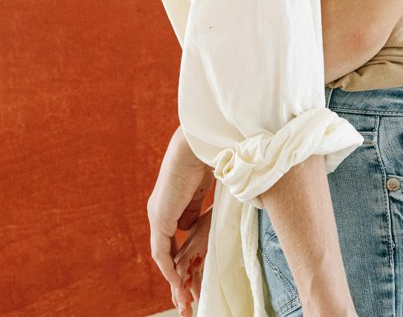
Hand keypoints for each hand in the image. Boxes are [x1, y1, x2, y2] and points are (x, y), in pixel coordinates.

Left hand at [147, 126, 213, 301]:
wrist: (197, 145)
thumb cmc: (208, 158)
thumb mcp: (205, 188)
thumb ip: (200, 206)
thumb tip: (198, 223)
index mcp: (174, 200)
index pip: (175, 234)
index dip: (184, 252)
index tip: (195, 267)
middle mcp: (161, 209)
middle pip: (167, 246)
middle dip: (177, 268)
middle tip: (187, 291)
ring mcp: (158, 214)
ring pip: (163, 253)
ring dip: (173, 274)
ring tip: (184, 293)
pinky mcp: (159, 218)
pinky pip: (161, 252)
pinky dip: (168, 268)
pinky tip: (177, 281)